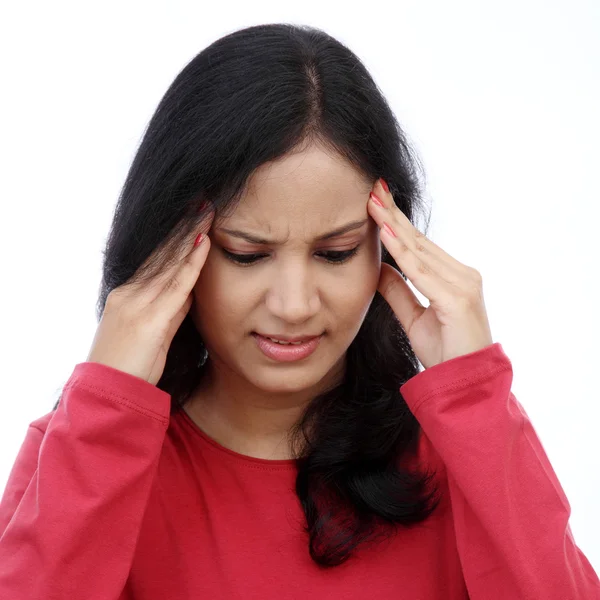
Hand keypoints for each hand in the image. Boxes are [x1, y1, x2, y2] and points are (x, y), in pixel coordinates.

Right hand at [87, 208, 213, 385]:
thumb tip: (190, 291)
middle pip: (162, 254)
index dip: (174, 236)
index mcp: (127, 295)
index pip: (155, 259)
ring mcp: (138, 304)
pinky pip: (176, 285)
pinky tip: (203, 243)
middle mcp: (130, 293)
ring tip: (207, 211)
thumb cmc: (131, 367)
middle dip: (183, 226)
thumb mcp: (152, 333)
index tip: (191, 215)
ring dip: (189, 235)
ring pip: (169, 262)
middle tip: (202, 202)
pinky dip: (191, 262)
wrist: (110, 394)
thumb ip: (170, 310)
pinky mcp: (149, 320)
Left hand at [367, 180, 492, 369]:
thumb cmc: (444, 352)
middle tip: (372, 187)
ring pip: (420, 250)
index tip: (375, 202)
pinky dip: (403, 252)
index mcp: (453, 277)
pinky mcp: (457, 298)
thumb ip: (399, 292)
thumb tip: (379, 268)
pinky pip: (422, 272)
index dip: (395, 223)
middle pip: (419, 239)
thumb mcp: (413, 318)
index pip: (418, 244)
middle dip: (393, 213)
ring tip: (373, 202)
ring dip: (394, 224)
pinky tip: (386, 234)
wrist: (465, 383)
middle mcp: (461, 274)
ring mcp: (462, 284)